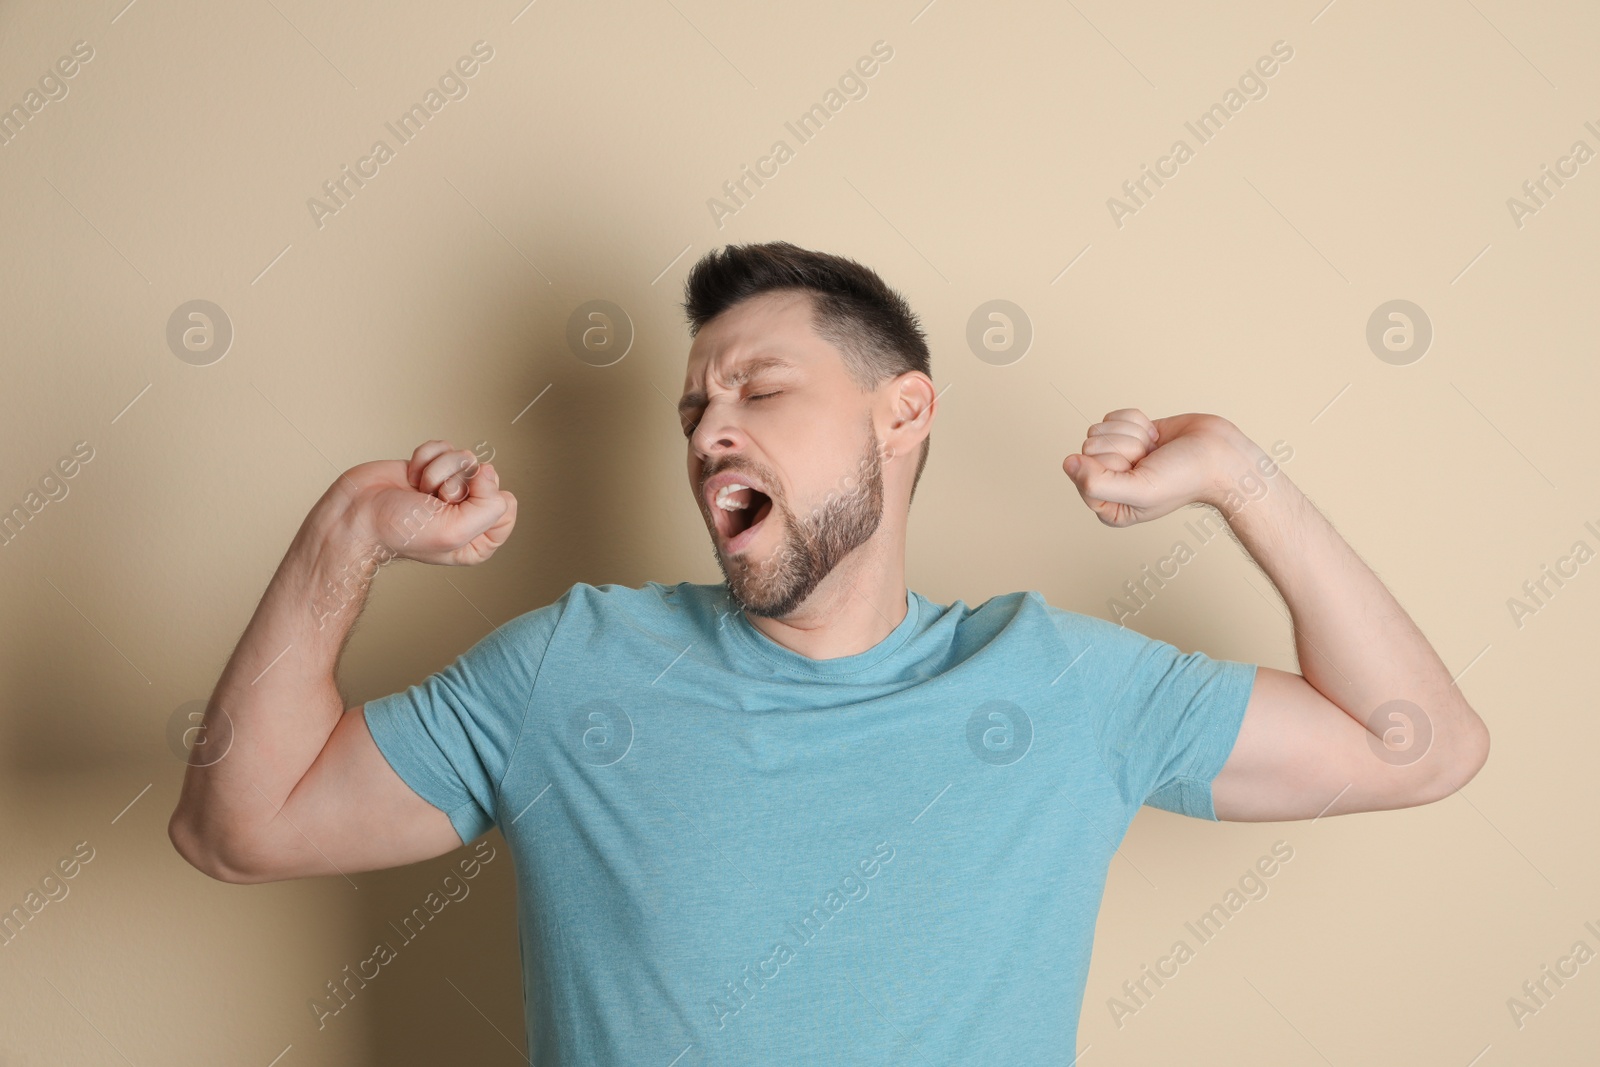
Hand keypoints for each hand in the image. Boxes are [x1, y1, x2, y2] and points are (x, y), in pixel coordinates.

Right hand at [336, 440, 516, 564]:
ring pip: (465, 458)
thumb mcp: (455, 532)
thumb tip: (489, 471)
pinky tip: (411, 477)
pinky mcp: (432, 467)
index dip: (482, 498)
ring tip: (418, 490)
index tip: (455, 506)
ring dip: (437, 470)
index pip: (507, 504)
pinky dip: (425, 457)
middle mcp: (469, 512)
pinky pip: (444, 447)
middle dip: (455, 482)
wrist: (356, 514)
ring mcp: (450, 488)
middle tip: (431, 500)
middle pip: (488, 476)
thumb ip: (490, 508)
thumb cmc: (399, 531)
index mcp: (480, 538)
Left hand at [1062, 409, 1242, 526]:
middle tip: (1151, 460)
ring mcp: (1117, 455)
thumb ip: (1097, 484)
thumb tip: (1067, 463)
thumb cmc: (1185, 478)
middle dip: (1126, 446)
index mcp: (1107, 505)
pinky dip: (1138, 421)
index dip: (1112, 464)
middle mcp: (1108, 481)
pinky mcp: (1127, 433)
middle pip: (1089, 446)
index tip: (1139, 471)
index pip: (1081, 471)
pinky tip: (1155, 437)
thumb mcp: (1140, 491)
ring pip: (1100, 428)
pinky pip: (1113, 416)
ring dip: (1134, 434)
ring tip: (1155, 450)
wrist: (1220, 454)